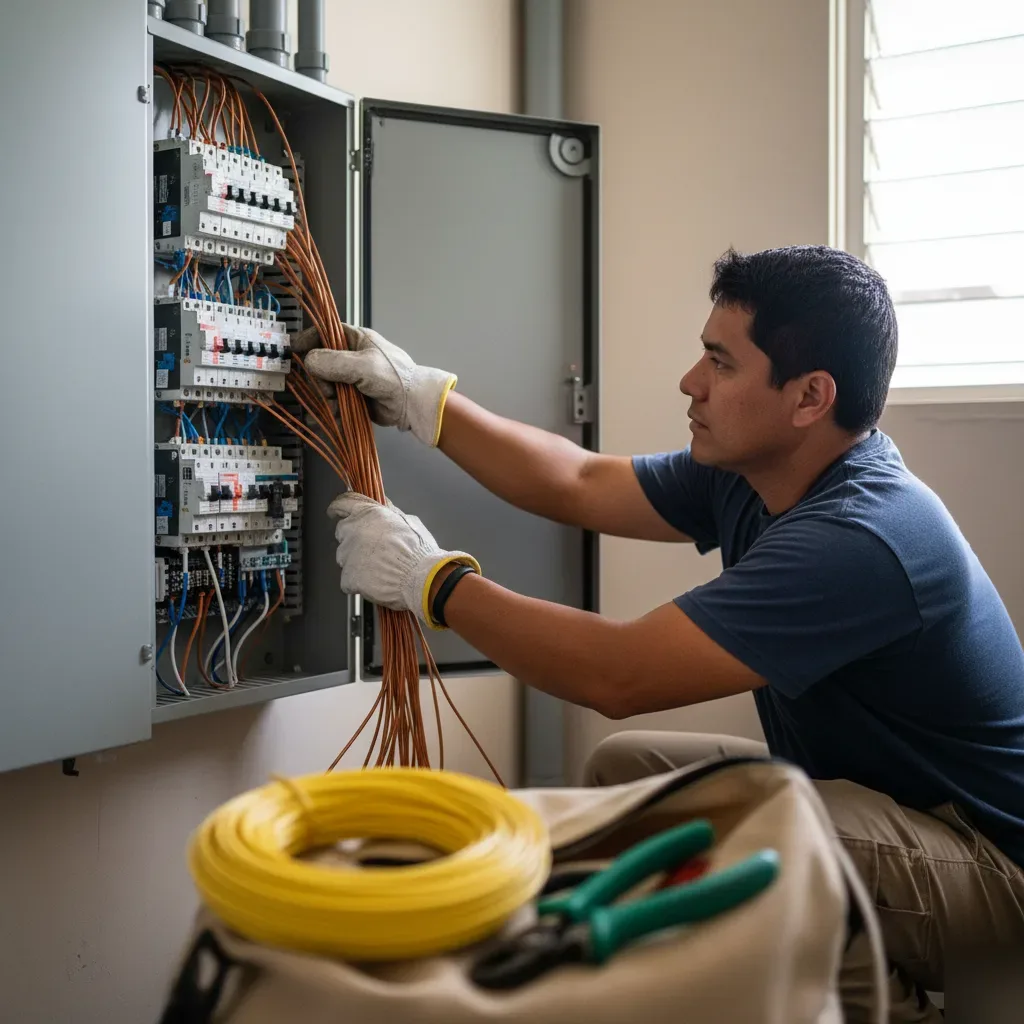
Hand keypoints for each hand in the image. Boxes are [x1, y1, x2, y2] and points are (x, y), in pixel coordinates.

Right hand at [295, 324, 456, 446]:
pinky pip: (333, 400)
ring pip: (324, 384)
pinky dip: (332, 409)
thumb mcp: (363, 365)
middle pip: (319, 363)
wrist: (412, 404)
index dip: (307, 339)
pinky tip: (334, 416)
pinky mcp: (351, 395)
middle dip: (321, 379)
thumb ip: (334, 362)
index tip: (292, 349)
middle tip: (330, 390)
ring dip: (327, 397)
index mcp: (354, 339)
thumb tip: (309, 361)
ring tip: (338, 405)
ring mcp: (350, 376)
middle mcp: (349, 356)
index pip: (323, 333)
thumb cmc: (394, 377)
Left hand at [327, 493, 479, 627]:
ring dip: (355, 560)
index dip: (338, 508)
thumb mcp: (409, 521)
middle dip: (353, 537)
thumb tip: (385, 506)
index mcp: (368, 514)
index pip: (343, 504)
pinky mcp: (348, 576)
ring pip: (344, 556)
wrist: (420, 578)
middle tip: (372, 547)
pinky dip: (357, 581)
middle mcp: (354, 531)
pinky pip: (347, 578)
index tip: (336, 511)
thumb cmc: (419, 552)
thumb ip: (391, 512)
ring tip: (378, 567)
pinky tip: (374, 580)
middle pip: (342, 531)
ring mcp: (349, 555)